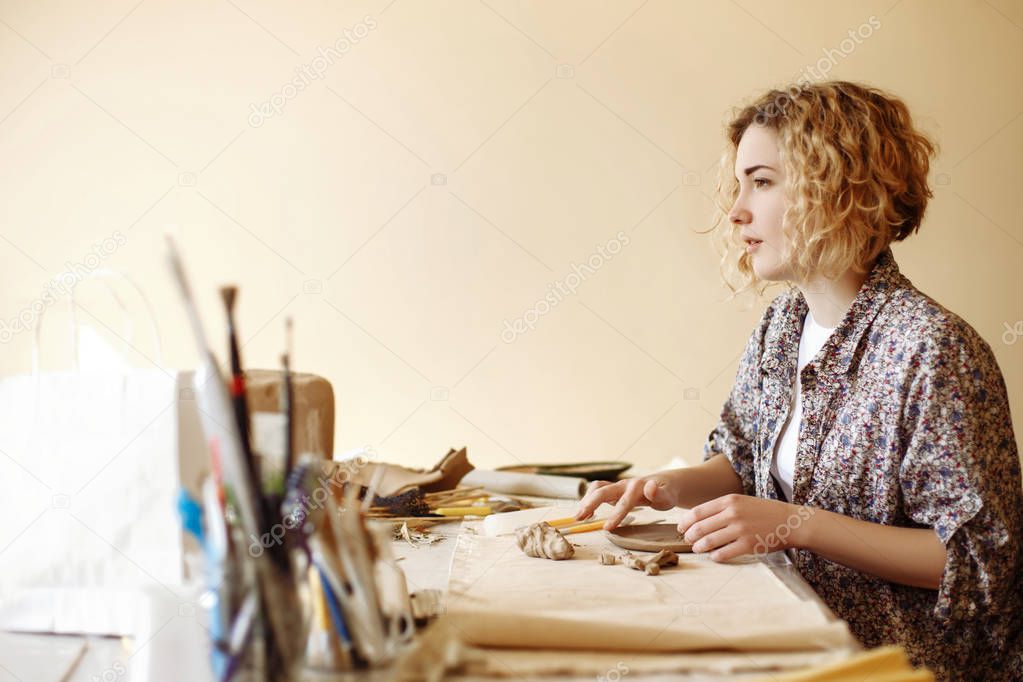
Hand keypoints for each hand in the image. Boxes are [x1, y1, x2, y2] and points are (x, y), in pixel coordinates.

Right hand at [575, 473, 680, 529]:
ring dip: (586, 500)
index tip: (607, 528)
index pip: (625, 502)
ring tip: (579, 517)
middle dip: (590, 503)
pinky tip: (586, 513)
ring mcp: (618, 486)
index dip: (615, 515)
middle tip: (579, 518)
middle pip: (603, 491)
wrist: (664, 483)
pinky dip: (589, 499)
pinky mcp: (614, 489)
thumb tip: (650, 487)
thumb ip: (660, 494)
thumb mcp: (668, 496)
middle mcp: (625, 484)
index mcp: (638, 487)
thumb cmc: (666, 493)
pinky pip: (598, 491)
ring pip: (597, 488)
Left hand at [677, 493, 812, 561]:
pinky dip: (715, 556)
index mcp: (729, 501)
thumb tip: (698, 518)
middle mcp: (733, 514)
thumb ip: (722, 507)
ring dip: (698, 547)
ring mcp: (740, 530)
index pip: (698, 512)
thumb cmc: (764, 512)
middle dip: (689, 536)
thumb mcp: (741, 501)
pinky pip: (724, 553)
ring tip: (697, 549)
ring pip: (708, 541)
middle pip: (700, 527)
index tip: (681, 527)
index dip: (685, 521)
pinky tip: (713, 556)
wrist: (790, 521)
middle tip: (687, 540)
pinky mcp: (748, 545)